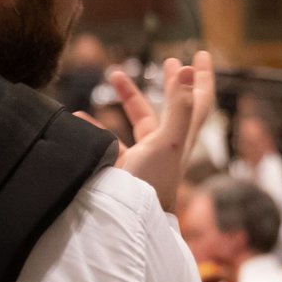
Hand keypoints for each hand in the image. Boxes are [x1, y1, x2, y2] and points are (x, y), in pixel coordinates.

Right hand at [106, 52, 215, 212]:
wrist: (127, 227)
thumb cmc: (151, 186)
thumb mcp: (166, 141)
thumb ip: (177, 106)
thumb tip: (187, 66)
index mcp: (180, 139)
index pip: (198, 102)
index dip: (201, 78)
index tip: (200, 54)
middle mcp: (165, 148)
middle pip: (172, 108)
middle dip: (171, 83)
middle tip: (170, 60)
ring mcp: (143, 160)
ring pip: (139, 122)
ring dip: (130, 98)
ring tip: (114, 75)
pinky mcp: (121, 172)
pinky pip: (109, 143)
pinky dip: (96, 128)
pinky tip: (80, 119)